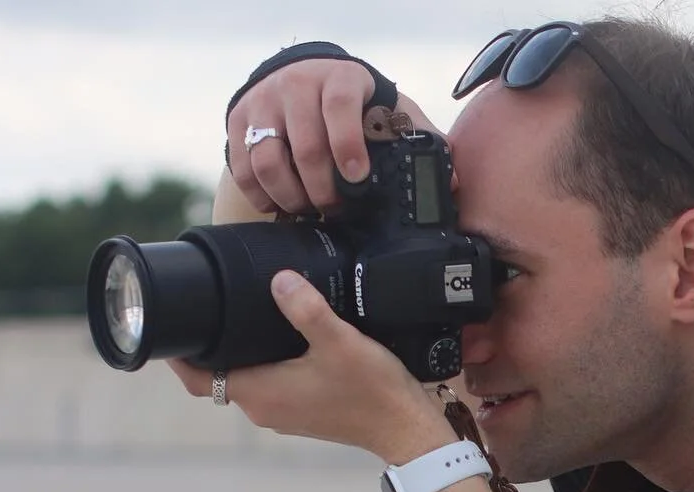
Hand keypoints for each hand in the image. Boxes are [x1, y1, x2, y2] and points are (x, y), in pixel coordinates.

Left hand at [170, 271, 451, 463]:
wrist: (407, 430)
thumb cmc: (375, 392)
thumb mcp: (340, 340)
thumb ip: (305, 307)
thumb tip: (278, 279)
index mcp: (261, 393)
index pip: (198, 378)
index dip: (176, 354)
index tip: (165, 324)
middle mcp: (264, 409)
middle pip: (215, 377)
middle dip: (202, 346)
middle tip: (197, 306)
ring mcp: (282, 413)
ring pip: (240, 378)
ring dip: (231, 353)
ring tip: (229, 315)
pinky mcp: (300, 411)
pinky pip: (264, 384)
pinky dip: (256, 362)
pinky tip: (269, 336)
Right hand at [226, 62, 439, 216]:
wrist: (304, 81)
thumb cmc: (357, 108)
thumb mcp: (391, 113)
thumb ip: (420, 142)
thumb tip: (454, 184)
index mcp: (341, 79)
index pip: (340, 104)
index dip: (347, 144)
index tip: (356, 179)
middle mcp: (298, 83)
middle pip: (304, 147)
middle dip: (323, 191)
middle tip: (336, 211)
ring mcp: (265, 101)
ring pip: (267, 160)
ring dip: (291, 197)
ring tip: (308, 210)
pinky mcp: (239, 119)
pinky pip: (243, 167)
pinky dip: (261, 195)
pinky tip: (281, 205)